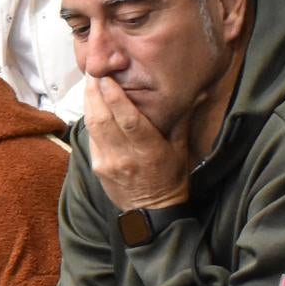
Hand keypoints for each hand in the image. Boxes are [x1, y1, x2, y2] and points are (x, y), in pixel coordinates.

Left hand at [81, 75, 195, 212]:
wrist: (152, 214)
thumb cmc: (171, 179)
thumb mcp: (181, 150)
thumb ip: (181, 120)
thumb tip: (195, 91)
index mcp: (149, 150)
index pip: (128, 119)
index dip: (115, 97)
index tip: (108, 77)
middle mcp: (125, 156)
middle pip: (103, 118)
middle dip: (95, 92)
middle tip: (94, 71)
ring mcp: (108, 162)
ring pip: (93, 126)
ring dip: (89, 102)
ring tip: (90, 82)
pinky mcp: (97, 167)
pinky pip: (91, 138)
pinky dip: (90, 118)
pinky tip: (91, 104)